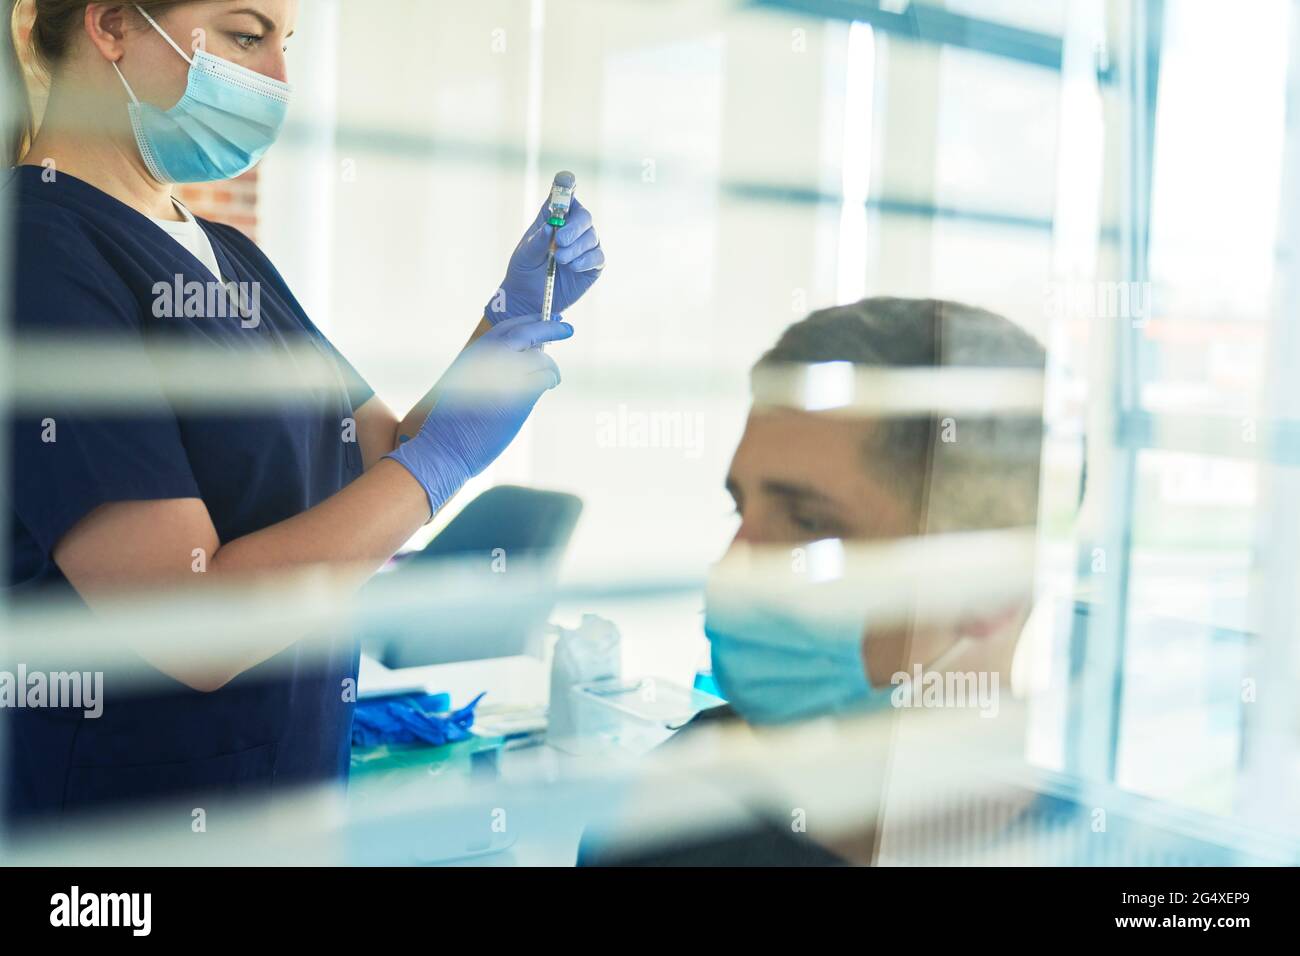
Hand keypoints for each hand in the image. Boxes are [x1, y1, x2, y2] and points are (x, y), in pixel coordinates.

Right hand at [387, 315, 573, 515]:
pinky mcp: (519, 396)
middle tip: (566, 327)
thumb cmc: (453, 424)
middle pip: (528, 333)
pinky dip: (551, 380)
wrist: (444, 448)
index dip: (530, 320)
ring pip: (542, 359)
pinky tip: (551, 385)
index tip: (547, 317)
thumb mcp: (466, 385)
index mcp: (474, 354)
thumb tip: (522, 357)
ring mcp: (505, 376)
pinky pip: (544, 379)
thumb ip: (489, 368)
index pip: (507, 327)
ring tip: (553, 378)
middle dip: (551, 327)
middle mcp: (488, 360)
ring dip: (552, 367)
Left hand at [485, 196, 604, 323]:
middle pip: (583, 216)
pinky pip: (597, 256)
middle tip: (559, 240)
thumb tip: (550, 228)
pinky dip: (585, 261)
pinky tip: (572, 267)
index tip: (566, 182)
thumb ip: (537, 240)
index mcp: (553, 216)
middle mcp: (573, 227)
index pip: (563, 193)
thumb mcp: (525, 254)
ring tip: (560, 260)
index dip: (566, 184)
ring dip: (576, 248)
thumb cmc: (525, 269)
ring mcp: (585, 245)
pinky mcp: (593, 264)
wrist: (529, 298)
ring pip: (591, 237)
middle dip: (574, 227)